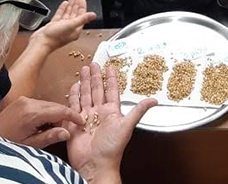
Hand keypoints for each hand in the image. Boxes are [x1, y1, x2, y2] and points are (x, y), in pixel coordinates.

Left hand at [0, 96, 84, 148]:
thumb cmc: (8, 143)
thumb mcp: (30, 145)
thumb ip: (49, 137)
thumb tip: (68, 133)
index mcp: (32, 113)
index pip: (60, 111)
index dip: (73, 116)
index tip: (82, 122)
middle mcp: (29, 102)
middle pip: (55, 106)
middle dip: (63, 117)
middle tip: (67, 130)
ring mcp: (24, 99)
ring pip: (48, 104)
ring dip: (54, 115)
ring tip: (51, 130)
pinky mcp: (21, 100)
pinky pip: (40, 103)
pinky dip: (45, 112)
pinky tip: (42, 124)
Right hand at [28, 0, 97, 52]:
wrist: (41, 42)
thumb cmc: (55, 37)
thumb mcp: (71, 25)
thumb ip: (82, 19)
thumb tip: (94, 15)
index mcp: (75, 30)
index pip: (82, 15)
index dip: (82, 7)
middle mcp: (69, 28)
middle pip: (75, 14)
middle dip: (77, 5)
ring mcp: (61, 27)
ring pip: (68, 14)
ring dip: (70, 6)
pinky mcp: (54, 25)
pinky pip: (60, 15)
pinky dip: (62, 9)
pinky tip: (64, 4)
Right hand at [64, 63, 156, 182]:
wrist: (95, 164)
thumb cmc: (112, 148)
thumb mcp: (127, 126)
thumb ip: (138, 111)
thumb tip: (154, 100)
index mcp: (112, 112)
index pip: (111, 90)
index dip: (111, 79)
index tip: (110, 67)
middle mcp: (99, 113)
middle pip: (97, 90)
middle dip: (95, 76)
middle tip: (93, 63)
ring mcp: (86, 117)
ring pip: (85, 95)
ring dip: (85, 83)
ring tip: (83, 70)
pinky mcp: (74, 123)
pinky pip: (73, 106)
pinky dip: (73, 96)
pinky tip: (73, 86)